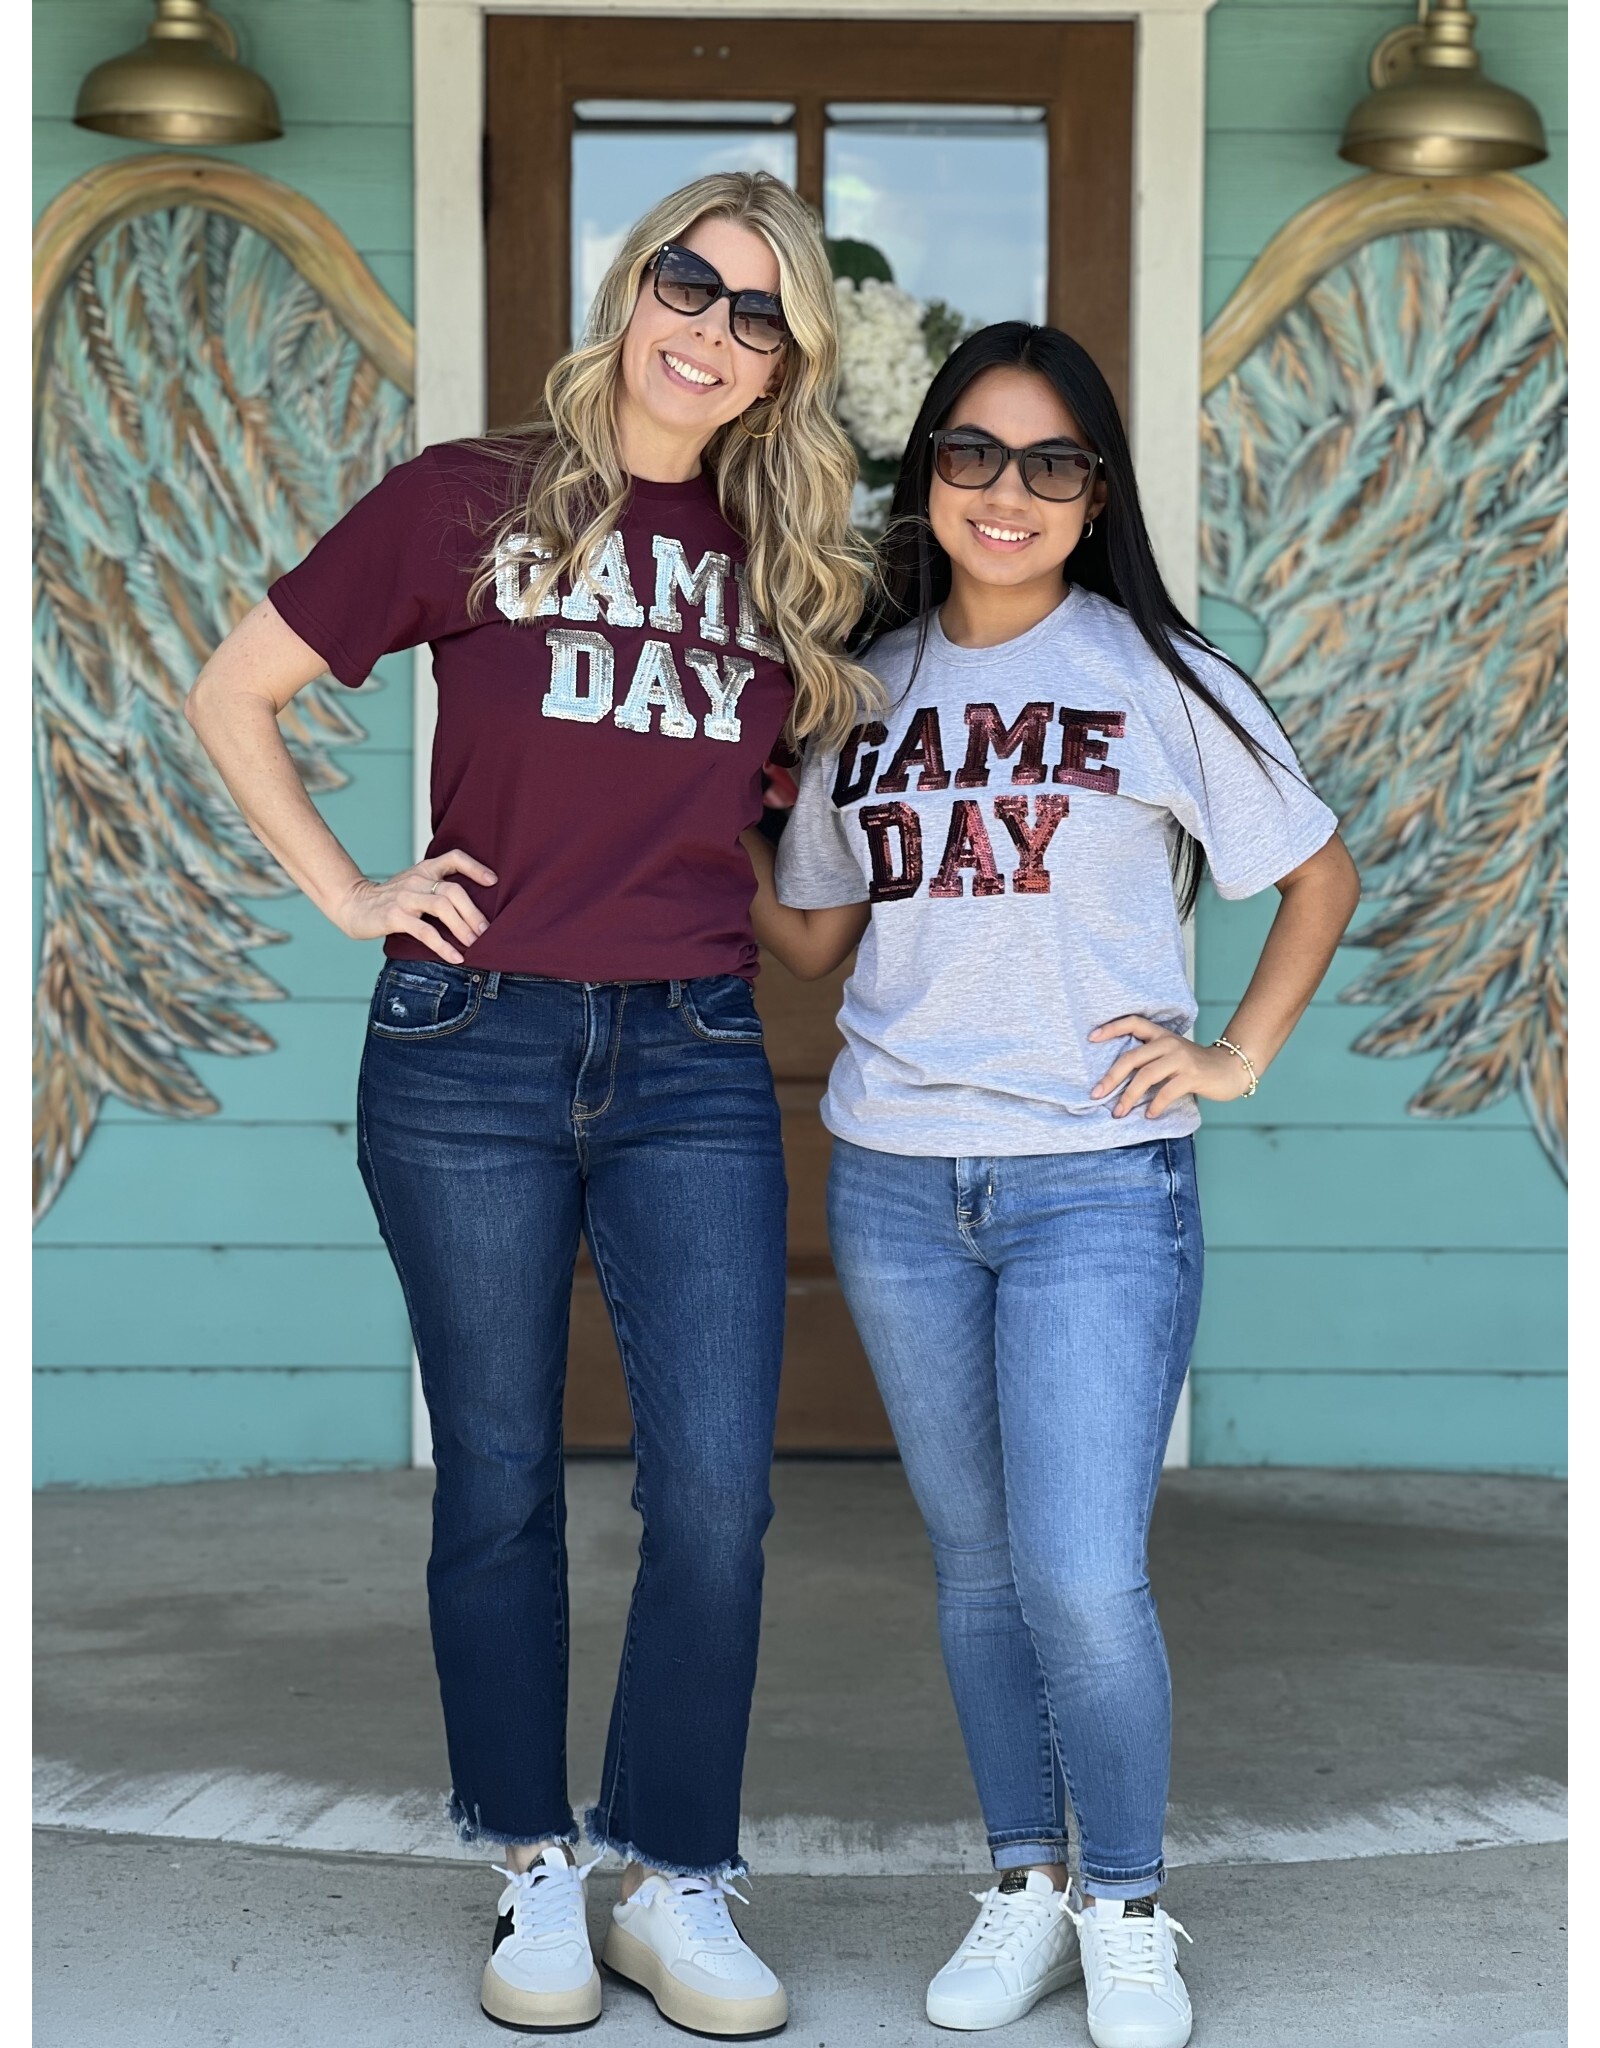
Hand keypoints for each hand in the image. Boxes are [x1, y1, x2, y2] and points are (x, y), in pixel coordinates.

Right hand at [332, 850, 497, 964]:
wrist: (353, 905)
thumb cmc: (390, 899)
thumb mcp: (415, 886)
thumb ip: (436, 888)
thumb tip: (472, 908)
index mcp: (424, 870)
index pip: (454, 858)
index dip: (475, 867)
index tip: (493, 881)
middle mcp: (417, 880)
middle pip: (453, 890)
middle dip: (473, 912)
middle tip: (486, 931)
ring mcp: (405, 897)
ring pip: (442, 907)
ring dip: (462, 927)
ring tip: (474, 943)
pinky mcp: (395, 916)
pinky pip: (425, 931)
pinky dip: (443, 946)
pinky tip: (455, 956)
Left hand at [1088, 1015, 1253, 1119]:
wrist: (1230, 1070)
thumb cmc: (1194, 1067)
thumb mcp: (1171, 1055)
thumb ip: (1150, 1059)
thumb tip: (1116, 1079)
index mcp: (1161, 1035)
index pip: (1133, 1023)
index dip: (1111, 1028)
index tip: (1091, 1038)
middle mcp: (1169, 1043)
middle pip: (1132, 1057)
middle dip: (1111, 1078)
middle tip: (1096, 1093)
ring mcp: (1181, 1058)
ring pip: (1145, 1075)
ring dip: (1128, 1096)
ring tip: (1118, 1112)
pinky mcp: (1192, 1075)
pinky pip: (1166, 1091)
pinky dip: (1155, 1105)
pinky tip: (1149, 1114)